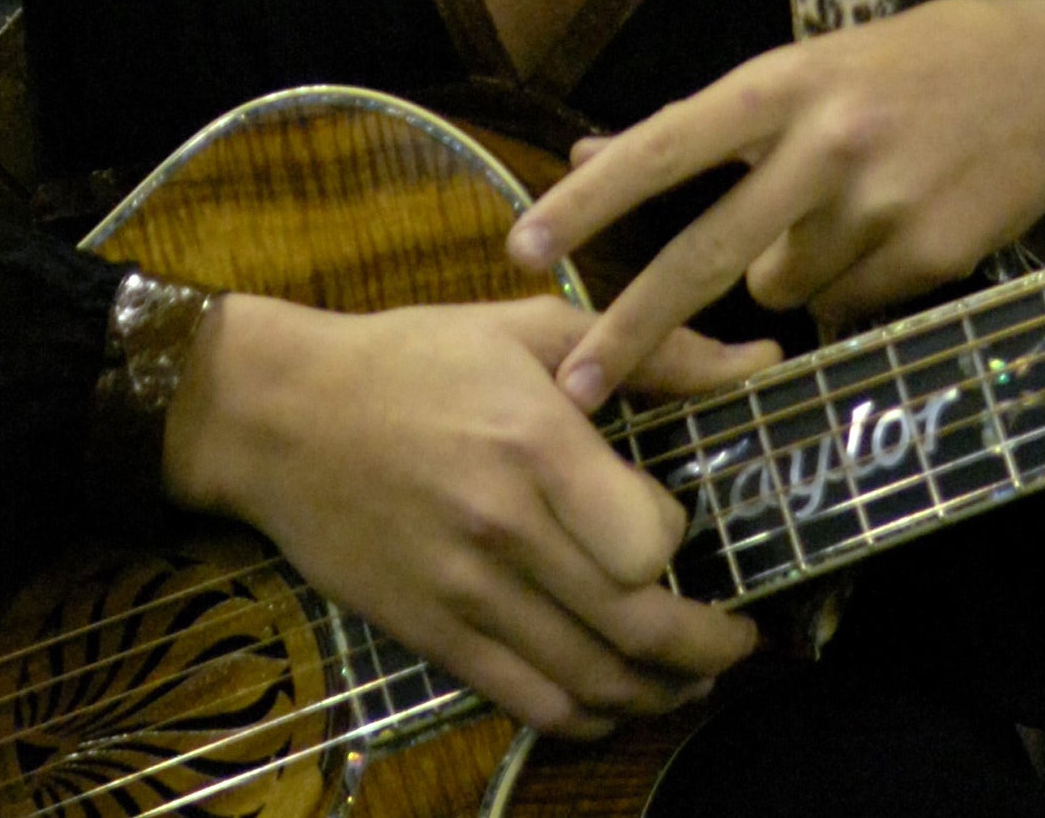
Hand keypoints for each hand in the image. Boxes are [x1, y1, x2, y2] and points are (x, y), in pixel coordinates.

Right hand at [161, 292, 772, 737]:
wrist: (284, 415)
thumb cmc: (417, 358)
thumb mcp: (533, 329)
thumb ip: (655, 353)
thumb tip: (761, 363)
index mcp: (535, 441)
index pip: (648, 539)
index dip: (682, 541)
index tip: (685, 527)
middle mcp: (504, 528)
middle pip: (635, 627)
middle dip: (707, 646)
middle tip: (739, 637)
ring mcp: (465, 592)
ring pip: (591, 682)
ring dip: (661, 692)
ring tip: (693, 673)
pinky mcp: (432, 635)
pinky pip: (530, 704)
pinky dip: (589, 715)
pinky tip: (615, 696)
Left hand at [506, 0, 1044, 411]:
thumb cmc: (899, 75)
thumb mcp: (798, 74)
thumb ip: (696, 125)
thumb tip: (583, 146)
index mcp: (779, 86)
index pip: (664, 146)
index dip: (590, 200)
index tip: (525, 246)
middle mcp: (823, 142)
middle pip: (708, 254)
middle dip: (636, 327)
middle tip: (577, 386)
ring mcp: (880, 202)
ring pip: (784, 290)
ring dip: (792, 275)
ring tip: (847, 214)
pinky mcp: (930, 255)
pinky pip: (850, 307)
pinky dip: (855, 289)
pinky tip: (899, 235)